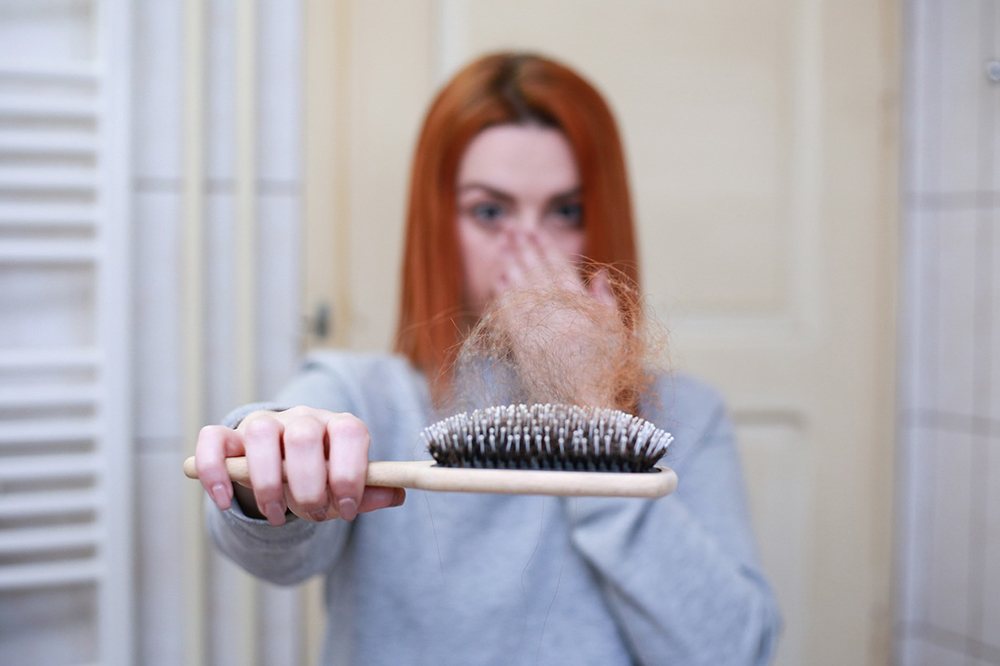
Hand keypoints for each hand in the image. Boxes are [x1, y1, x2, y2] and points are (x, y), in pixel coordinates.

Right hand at [195, 406, 404, 525]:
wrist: (282, 467)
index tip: (347, 508)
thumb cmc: (319, 479)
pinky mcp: (229, 436)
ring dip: (267, 482)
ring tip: (277, 514)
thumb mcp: (344, 490)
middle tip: (313, 513)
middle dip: (309, 484)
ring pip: (260, 434)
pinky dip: (215, 471)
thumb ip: (367, 493)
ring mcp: (264, 424)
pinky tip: (224, 502)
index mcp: (338, 426)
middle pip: (304, 435)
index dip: (349, 471)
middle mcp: (302, 418)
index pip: (349, 432)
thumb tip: (396, 494)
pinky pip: (213, 440)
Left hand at [489, 229, 621, 406]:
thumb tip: (599, 273)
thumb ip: (606, 301)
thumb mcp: (616, 333)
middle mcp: (559, 313)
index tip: (534, 230)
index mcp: (582, 307)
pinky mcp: (523, 346)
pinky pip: (510, 313)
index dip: (545, 247)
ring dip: (511, 263)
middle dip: (524, 247)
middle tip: (512, 228)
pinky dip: (503, 294)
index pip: (560, 268)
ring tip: (503, 245)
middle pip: (537, 272)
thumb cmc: (606, 372)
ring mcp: (539, 329)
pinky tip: (498, 279)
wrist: (586, 407)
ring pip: (521, 288)